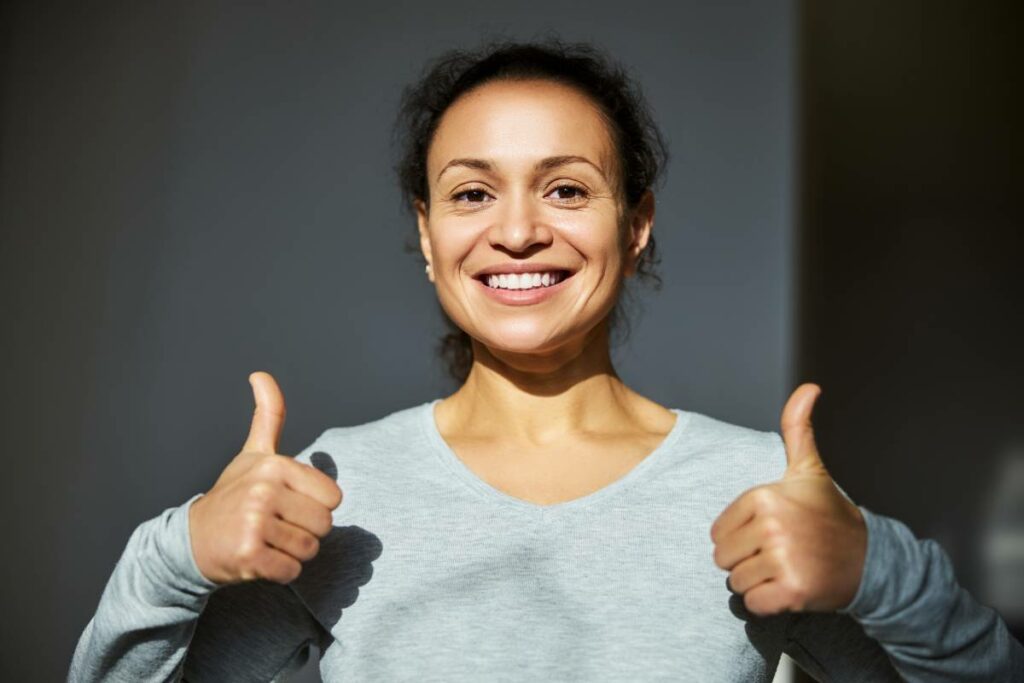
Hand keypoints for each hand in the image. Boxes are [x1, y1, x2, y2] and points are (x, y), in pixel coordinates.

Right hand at [188, 371, 341, 584]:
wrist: (190, 540)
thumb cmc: (232, 496)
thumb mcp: (253, 453)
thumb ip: (268, 414)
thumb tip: (260, 374)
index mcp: (274, 466)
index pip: (333, 498)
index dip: (315, 506)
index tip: (287, 504)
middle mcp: (264, 491)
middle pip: (324, 525)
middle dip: (305, 532)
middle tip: (275, 527)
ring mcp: (255, 523)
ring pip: (309, 550)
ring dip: (292, 553)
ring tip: (266, 541)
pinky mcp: (248, 555)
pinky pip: (292, 571)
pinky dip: (280, 572)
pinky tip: (259, 560)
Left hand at [709, 383, 866, 615]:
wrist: (869, 560)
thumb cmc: (829, 515)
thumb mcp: (809, 470)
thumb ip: (796, 428)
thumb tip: (808, 388)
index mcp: (765, 497)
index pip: (718, 530)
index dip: (739, 534)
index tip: (769, 531)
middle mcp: (772, 527)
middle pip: (723, 556)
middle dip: (745, 559)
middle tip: (777, 552)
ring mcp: (783, 560)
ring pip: (736, 580)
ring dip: (756, 581)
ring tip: (784, 567)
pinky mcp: (792, 592)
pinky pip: (753, 603)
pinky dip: (767, 601)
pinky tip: (788, 587)